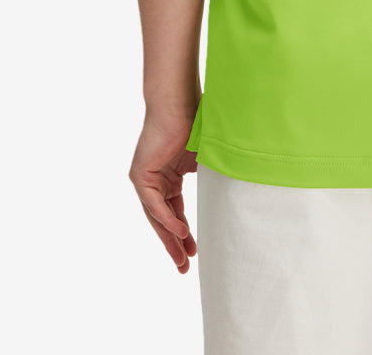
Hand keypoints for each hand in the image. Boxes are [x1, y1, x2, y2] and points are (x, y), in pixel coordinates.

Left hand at [129, 111, 198, 273]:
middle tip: (184, 268)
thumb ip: (210, 178)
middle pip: (163, 220)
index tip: (195, 252)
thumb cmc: (195, 124)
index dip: (185, 233)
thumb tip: (232, 195)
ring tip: (183, 259)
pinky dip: (166, 219)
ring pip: (157, 217)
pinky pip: (153, 204)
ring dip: (170, 238)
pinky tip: (179, 231)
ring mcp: (145, 179)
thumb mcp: (205, 159)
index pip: (175, 212)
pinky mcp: (140, 176)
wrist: (179, 104)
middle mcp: (155, 181)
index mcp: (169, 177)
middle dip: (175, 245)